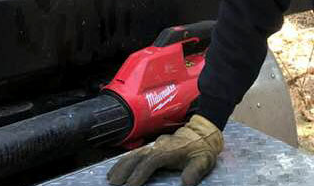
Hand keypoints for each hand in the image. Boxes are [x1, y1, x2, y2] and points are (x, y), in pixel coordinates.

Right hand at [107, 114, 223, 185]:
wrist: (202, 133)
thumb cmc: (201, 149)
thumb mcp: (203, 161)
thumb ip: (194, 171)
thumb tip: (186, 183)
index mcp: (168, 150)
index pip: (150, 162)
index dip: (139, 174)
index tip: (130, 185)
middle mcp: (158, 146)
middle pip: (137, 157)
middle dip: (124, 170)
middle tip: (113, 183)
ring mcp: (154, 145)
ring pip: (133, 154)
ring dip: (121, 165)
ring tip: (110, 177)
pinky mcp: (152, 146)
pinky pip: (135, 153)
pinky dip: (125, 160)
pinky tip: (118, 168)